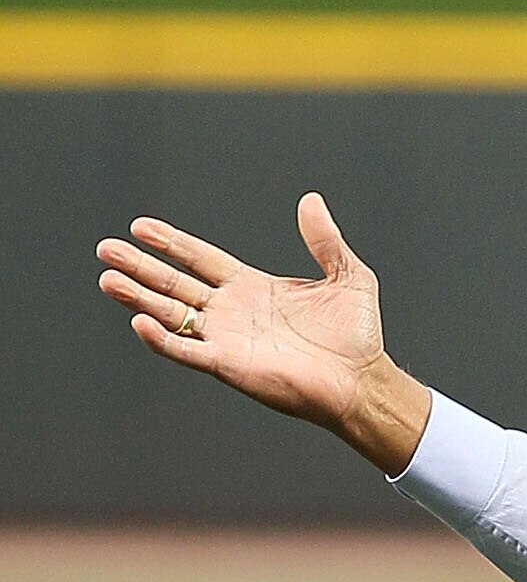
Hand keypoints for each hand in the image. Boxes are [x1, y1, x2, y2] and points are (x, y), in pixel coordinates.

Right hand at [96, 192, 431, 473]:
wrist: (364, 380)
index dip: (171, 243)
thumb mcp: (347, 276)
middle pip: (175, 283)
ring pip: (172, 313)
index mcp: (252, 288)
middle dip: (140, 267)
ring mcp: (228, 339)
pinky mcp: (230, 365)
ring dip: (139, 297)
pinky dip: (162, 339)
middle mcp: (232, 312)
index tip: (140, 227)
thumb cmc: (359, 335)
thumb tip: (312, 201)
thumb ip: (325, 240)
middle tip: (106, 249)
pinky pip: (187, 351)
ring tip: (108, 279)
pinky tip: (140, 321)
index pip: (200, 259)